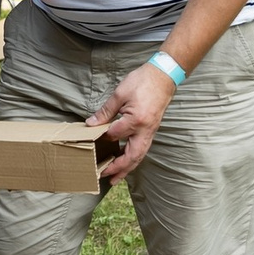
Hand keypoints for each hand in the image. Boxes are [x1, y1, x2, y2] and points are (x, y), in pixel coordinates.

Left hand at [89, 63, 174, 181]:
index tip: (89, 143)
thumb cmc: (142, 82)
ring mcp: (150, 131)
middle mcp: (145, 130)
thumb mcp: (120, 94)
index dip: (101, 139)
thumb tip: (91, 124)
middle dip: (118, 168)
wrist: (164, 76)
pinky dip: (133, 158)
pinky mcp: (151, 130)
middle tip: (105, 177)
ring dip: (127, 168)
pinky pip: (142, 149)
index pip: (114, 135)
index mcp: (136, 120)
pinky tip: (125, 161)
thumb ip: (105, 111)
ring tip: (115, 178)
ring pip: (139, 155)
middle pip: (132, 156)